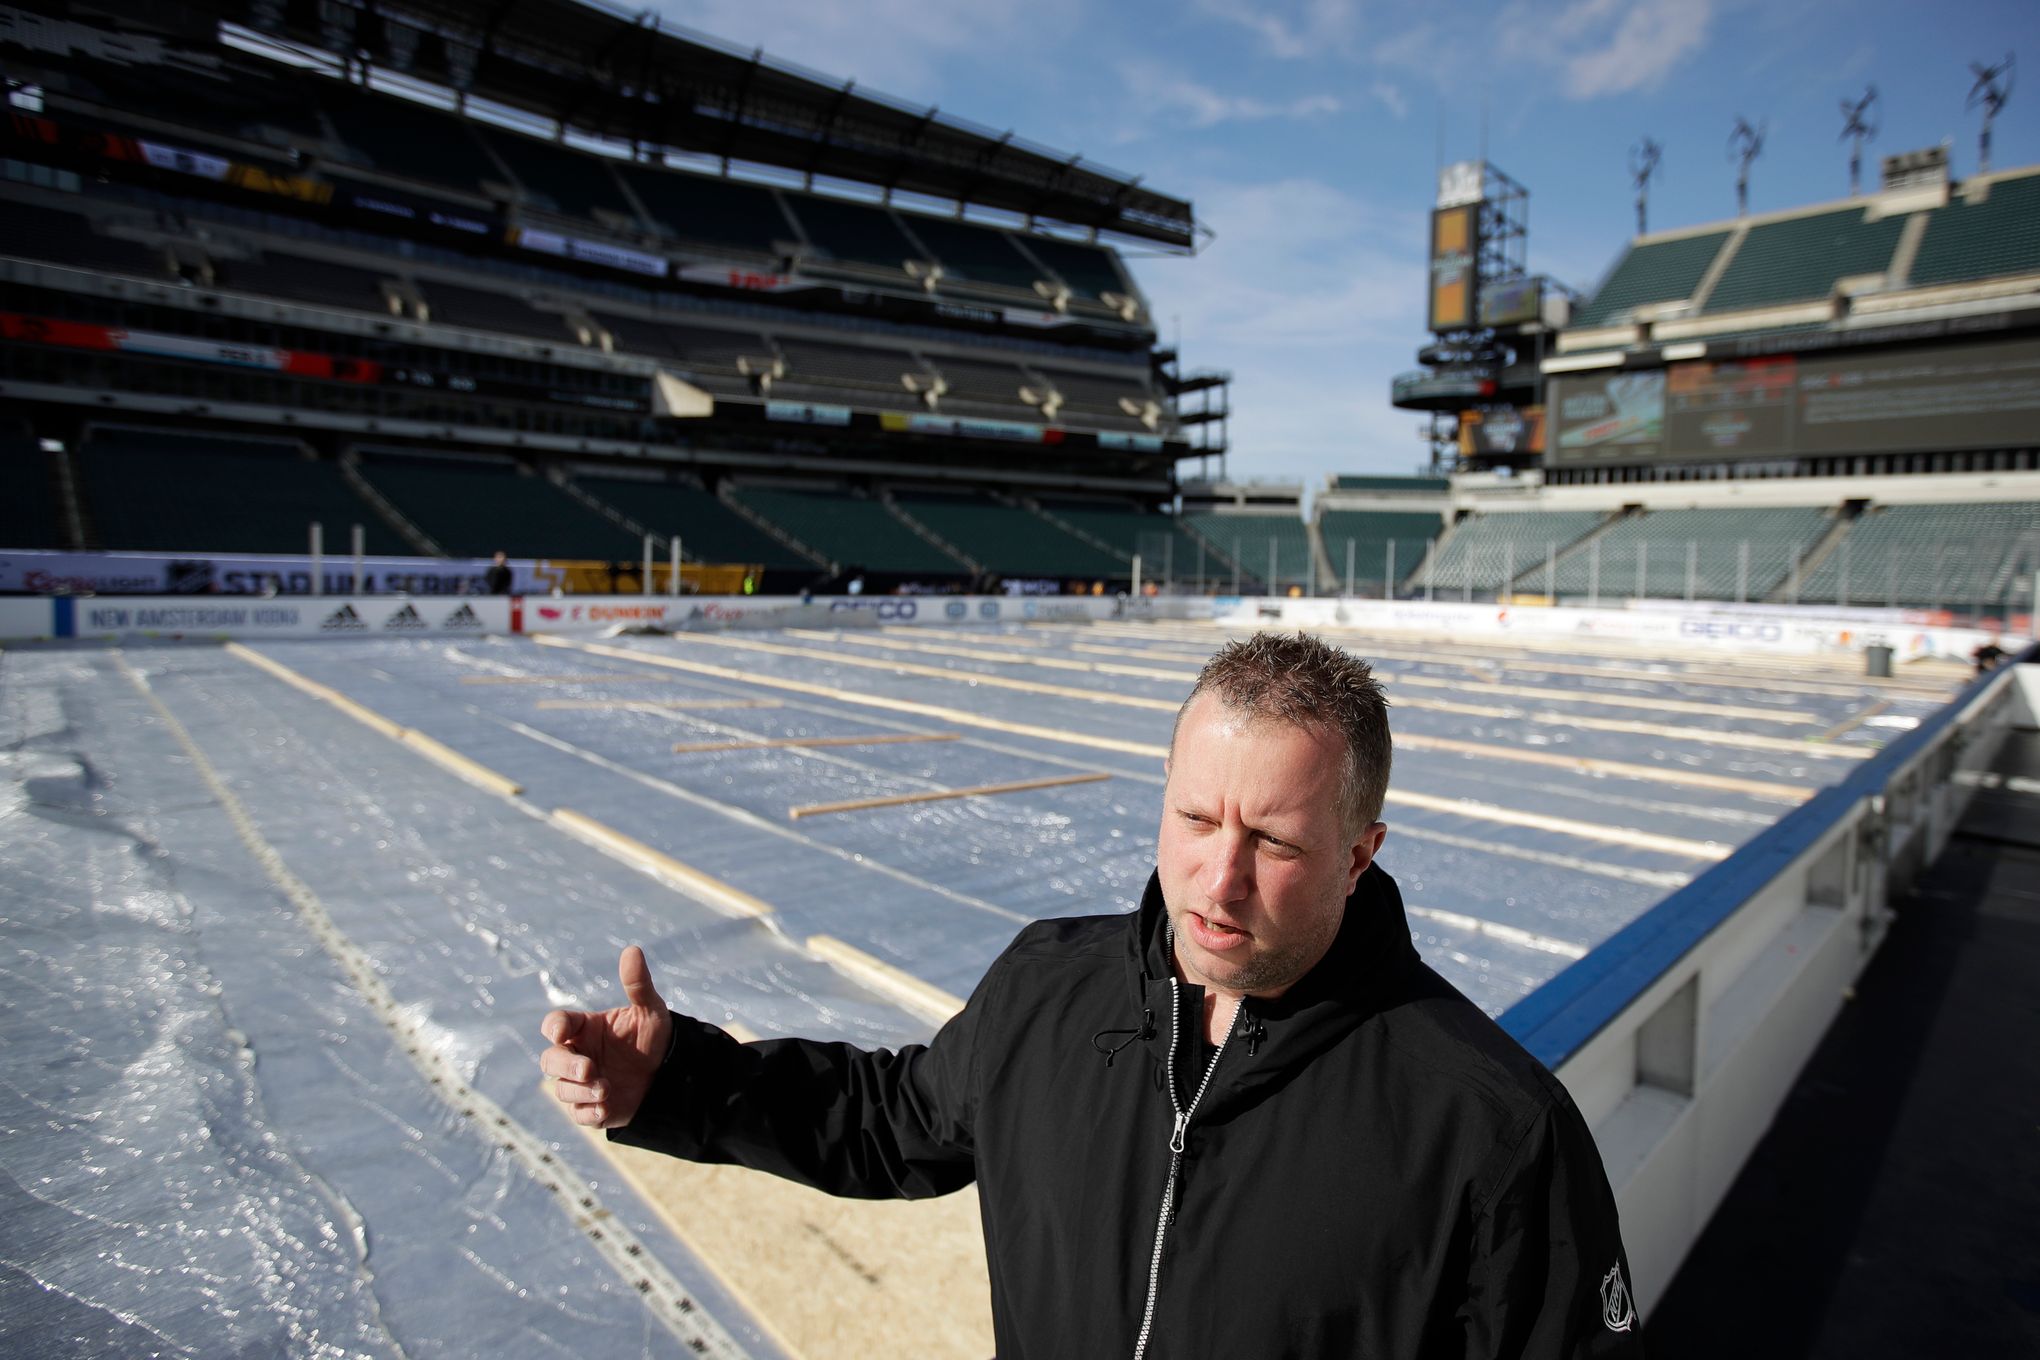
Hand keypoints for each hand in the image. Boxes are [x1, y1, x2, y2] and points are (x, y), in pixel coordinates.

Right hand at [539, 945, 673, 1128]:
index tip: (561, 1031)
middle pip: (550, 1060)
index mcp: (584, 1029)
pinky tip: (604, 1108)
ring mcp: (581, 1083)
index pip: (556, 1024)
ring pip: (562, 1089)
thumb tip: (633, 950)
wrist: (670, 1073)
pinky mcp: (592, 1108)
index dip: (554, 1027)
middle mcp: (577, 1055)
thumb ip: (638, 984)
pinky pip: (578, 1114)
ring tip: (607, 1088)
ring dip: (580, 1090)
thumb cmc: (652, 1038)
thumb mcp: (650, 1010)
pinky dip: (588, 1112)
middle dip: (565, 1065)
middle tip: (589, 1068)